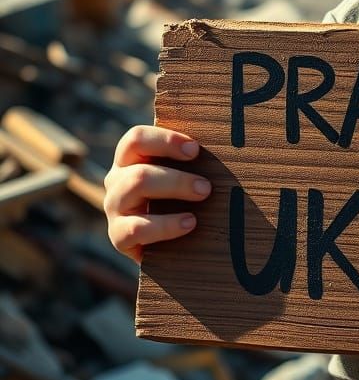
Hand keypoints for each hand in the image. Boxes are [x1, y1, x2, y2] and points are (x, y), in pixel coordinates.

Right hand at [103, 124, 211, 263]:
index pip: (136, 139)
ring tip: (202, 198)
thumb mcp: (182, 171)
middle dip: (177, 178)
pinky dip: (166, 225)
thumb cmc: (180, 194)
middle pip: (139, 171)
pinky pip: (136, 229)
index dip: (166, 140)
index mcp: (130, 157)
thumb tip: (224, 138)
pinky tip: (189, 223)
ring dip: (173, 191)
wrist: (167, 241)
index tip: (195, 150)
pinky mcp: (118, 236)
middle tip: (206, 187)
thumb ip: (191, 155)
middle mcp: (117, 180)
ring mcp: (115, 208)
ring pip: (135, 190)